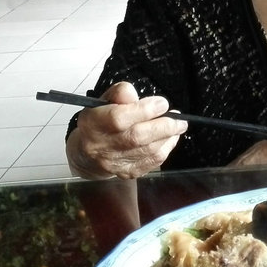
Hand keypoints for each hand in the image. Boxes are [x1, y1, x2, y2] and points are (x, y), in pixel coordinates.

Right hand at [66, 82, 187, 179]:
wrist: (87, 155)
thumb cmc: (98, 124)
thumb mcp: (103, 102)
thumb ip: (119, 93)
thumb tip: (134, 94)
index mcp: (94, 124)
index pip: (119, 118)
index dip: (144, 110)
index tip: (161, 103)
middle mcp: (102, 145)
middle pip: (137, 137)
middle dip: (164, 126)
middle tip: (178, 118)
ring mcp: (115, 162)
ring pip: (148, 151)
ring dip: (168, 137)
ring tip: (178, 126)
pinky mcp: (127, 172)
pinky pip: (152, 163)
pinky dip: (165, 149)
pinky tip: (170, 139)